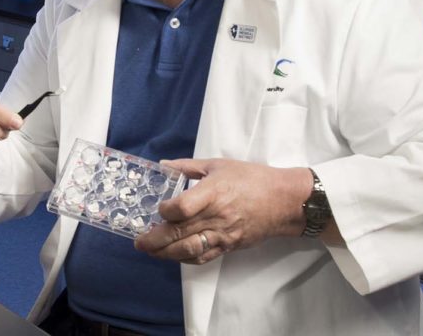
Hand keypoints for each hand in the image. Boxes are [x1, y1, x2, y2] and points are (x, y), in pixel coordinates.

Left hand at [134, 159, 310, 264]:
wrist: (283, 201)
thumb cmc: (252, 178)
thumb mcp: (218, 165)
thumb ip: (187, 166)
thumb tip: (163, 164)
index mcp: (213, 192)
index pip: (182, 208)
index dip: (166, 211)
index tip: (159, 209)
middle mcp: (216, 216)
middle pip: (180, 232)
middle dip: (155, 240)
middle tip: (139, 242)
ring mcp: (223, 234)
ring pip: (189, 249)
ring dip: (166, 253)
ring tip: (151, 251)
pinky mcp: (229, 245)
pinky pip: (204, 256)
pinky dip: (186, 258)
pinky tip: (174, 255)